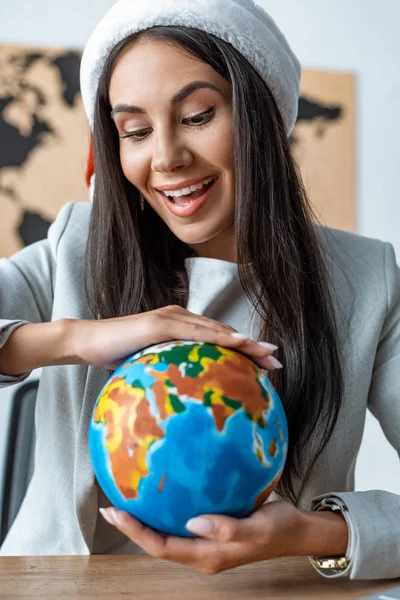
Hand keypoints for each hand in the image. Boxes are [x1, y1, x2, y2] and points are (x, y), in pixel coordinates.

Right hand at [69, 305, 281, 370]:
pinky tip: (238, 343)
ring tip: (266, 352)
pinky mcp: (160, 323)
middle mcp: (180, 319)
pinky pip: (195, 331)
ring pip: (215, 330)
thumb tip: (180, 404)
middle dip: (252, 347)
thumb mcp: (147, 369)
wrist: (87, 341)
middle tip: (275, 360)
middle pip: (223, 333)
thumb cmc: (116, 357)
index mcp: (179, 330)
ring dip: (243, 341)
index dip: (241, 351)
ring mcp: (171, 318)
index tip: (263, 366)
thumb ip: (166, 377)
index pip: (216, 341)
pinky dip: (218, 337)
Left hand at [100, 500, 304, 574]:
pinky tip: (161, 495)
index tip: (117, 512)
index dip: (137, 532)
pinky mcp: (212, 532)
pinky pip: (180, 526)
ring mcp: (207, 544)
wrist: (297, 532)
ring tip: (126, 500)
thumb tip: (192, 522)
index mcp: (209, 556)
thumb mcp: (258, 528)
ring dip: (145, 521)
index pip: (162, 547)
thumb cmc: (279, 529)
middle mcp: (202, 554)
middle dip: (132, 528)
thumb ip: (227, 528)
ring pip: (167, 536)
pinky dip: (164, 512)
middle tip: (111, 506)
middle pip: (158, 544)